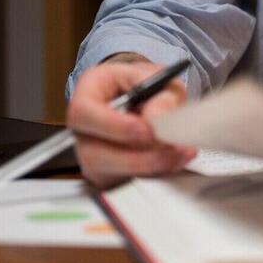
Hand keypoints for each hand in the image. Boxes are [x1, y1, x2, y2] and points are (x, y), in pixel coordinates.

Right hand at [67, 60, 195, 187]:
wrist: (154, 102)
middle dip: (136, 156)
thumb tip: (156, 120)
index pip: (83, 113)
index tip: (146, 130)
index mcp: (87, 94)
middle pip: (93, 152)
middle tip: (170, 146)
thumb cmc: (149, 87)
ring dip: (149, 166)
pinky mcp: (108, 176)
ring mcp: (93, 155)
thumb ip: (160, 96)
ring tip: (180, 152)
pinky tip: (175, 160)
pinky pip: (125, 183)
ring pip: (110, 174)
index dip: (113, 125)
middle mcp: (84, 130)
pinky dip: (154, 174)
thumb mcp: (159, 79)